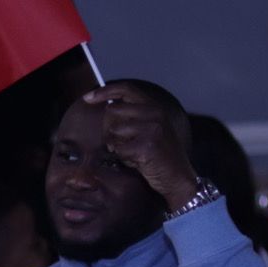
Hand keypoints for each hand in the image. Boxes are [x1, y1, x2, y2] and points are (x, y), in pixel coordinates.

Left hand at [80, 83, 200, 211]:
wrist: (179, 178)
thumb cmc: (161, 156)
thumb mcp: (152, 128)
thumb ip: (133, 116)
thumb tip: (107, 107)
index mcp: (155, 106)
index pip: (126, 89)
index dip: (105, 91)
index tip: (88, 98)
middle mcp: (155, 113)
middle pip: (112, 111)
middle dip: (108, 129)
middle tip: (119, 143)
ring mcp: (152, 129)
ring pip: (113, 132)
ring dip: (118, 146)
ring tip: (133, 153)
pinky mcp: (147, 146)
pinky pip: (119, 150)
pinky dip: (124, 159)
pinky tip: (138, 162)